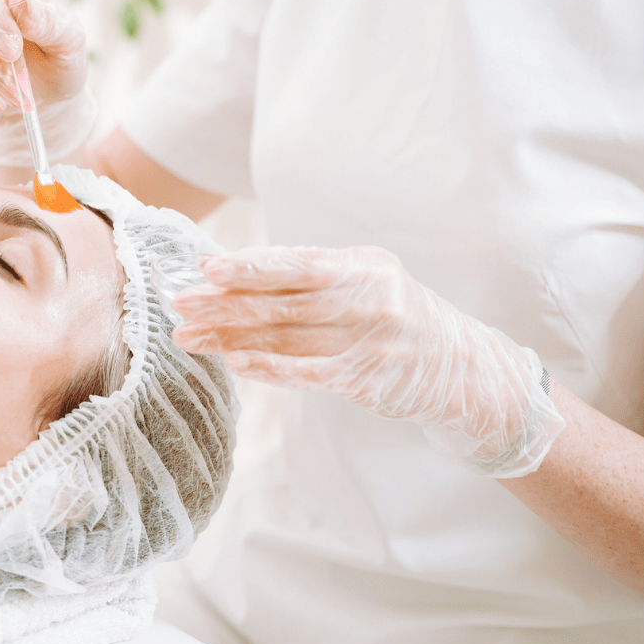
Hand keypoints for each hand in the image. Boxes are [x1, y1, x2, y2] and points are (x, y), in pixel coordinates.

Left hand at [171, 245, 564, 476]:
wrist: (462, 368)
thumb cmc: (396, 317)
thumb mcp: (367, 280)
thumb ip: (312, 275)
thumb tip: (235, 270)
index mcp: (364, 266)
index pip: (298, 263)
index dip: (251, 265)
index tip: (207, 268)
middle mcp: (368, 299)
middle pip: (284, 301)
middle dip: (226, 302)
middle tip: (181, 302)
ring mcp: (369, 341)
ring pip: (286, 338)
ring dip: (231, 337)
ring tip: (190, 336)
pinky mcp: (365, 380)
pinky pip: (306, 373)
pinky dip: (267, 367)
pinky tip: (234, 362)